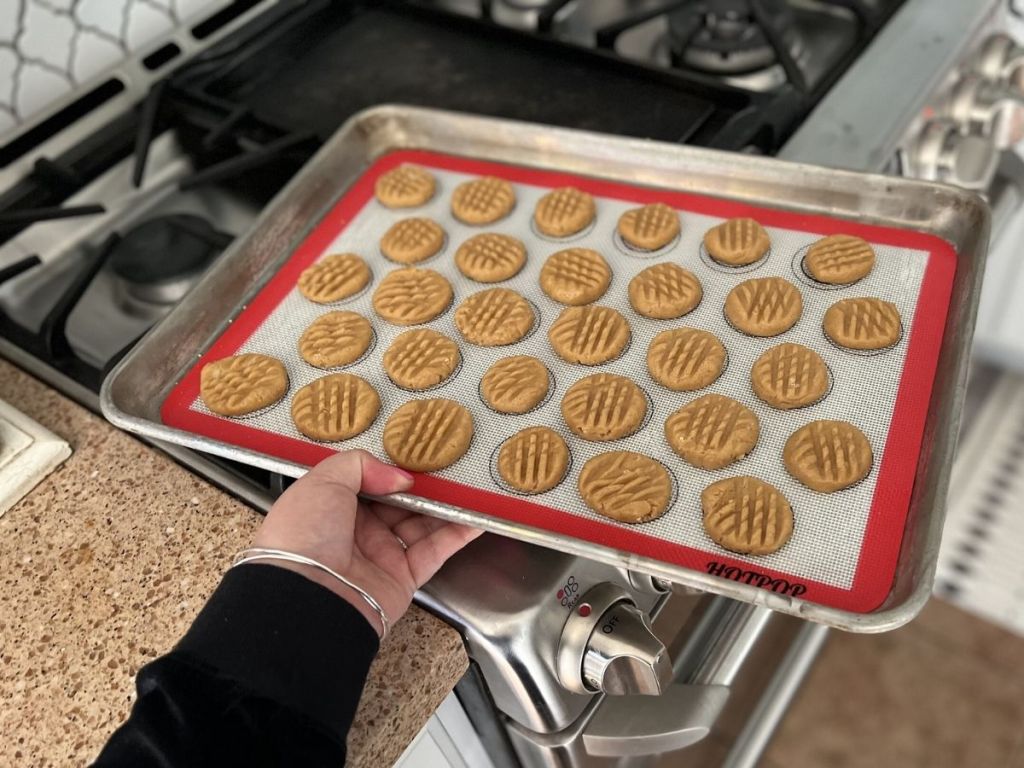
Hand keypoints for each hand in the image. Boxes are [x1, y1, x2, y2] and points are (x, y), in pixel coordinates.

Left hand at [251, 450, 481, 636]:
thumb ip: (361, 465)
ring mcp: (381, 555)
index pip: (369, 482)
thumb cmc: (303, 536)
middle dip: (424, 486)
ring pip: (422, 525)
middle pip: (400, 503)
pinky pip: (436, 551)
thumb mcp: (322, 481)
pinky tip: (476, 516)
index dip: (391, 469)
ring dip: (447, 507)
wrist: (306, 598)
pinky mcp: (404, 578)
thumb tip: (399, 476)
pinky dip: (458, 534)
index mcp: (331, 507)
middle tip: (449, 467)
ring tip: (470, 486)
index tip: (417, 454)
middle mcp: (357, 531)